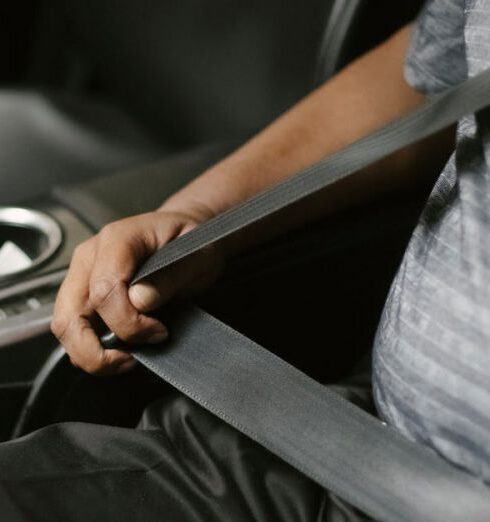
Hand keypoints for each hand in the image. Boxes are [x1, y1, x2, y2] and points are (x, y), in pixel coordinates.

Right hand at [51, 209, 223, 374]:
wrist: (186, 235)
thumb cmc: (192, 243)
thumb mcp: (198, 255)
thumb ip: (171, 276)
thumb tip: (140, 302)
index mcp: (118, 239)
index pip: (104, 291)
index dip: (130, 323)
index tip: (159, 332)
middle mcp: (91, 256)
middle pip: (70, 314)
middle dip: (97, 350)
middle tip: (132, 359)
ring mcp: (83, 274)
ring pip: (65, 326)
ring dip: (91, 353)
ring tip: (127, 358)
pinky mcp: (84, 292)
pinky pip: (74, 328)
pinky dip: (92, 348)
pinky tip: (120, 349)